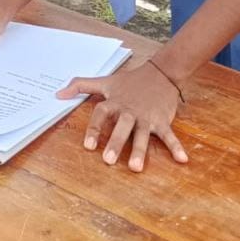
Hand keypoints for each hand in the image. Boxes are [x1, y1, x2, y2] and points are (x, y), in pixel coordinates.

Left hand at [58, 61, 188, 172]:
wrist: (160, 72)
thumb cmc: (129, 81)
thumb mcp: (105, 81)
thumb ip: (81, 86)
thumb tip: (57, 93)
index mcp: (115, 102)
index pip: (101, 114)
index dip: (94, 129)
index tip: (88, 145)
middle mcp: (130, 110)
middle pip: (122, 127)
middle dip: (116, 143)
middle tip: (109, 160)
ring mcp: (147, 116)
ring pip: (143, 134)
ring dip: (140, 150)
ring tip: (136, 168)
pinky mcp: (162, 120)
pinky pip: (169, 135)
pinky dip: (176, 147)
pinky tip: (182, 159)